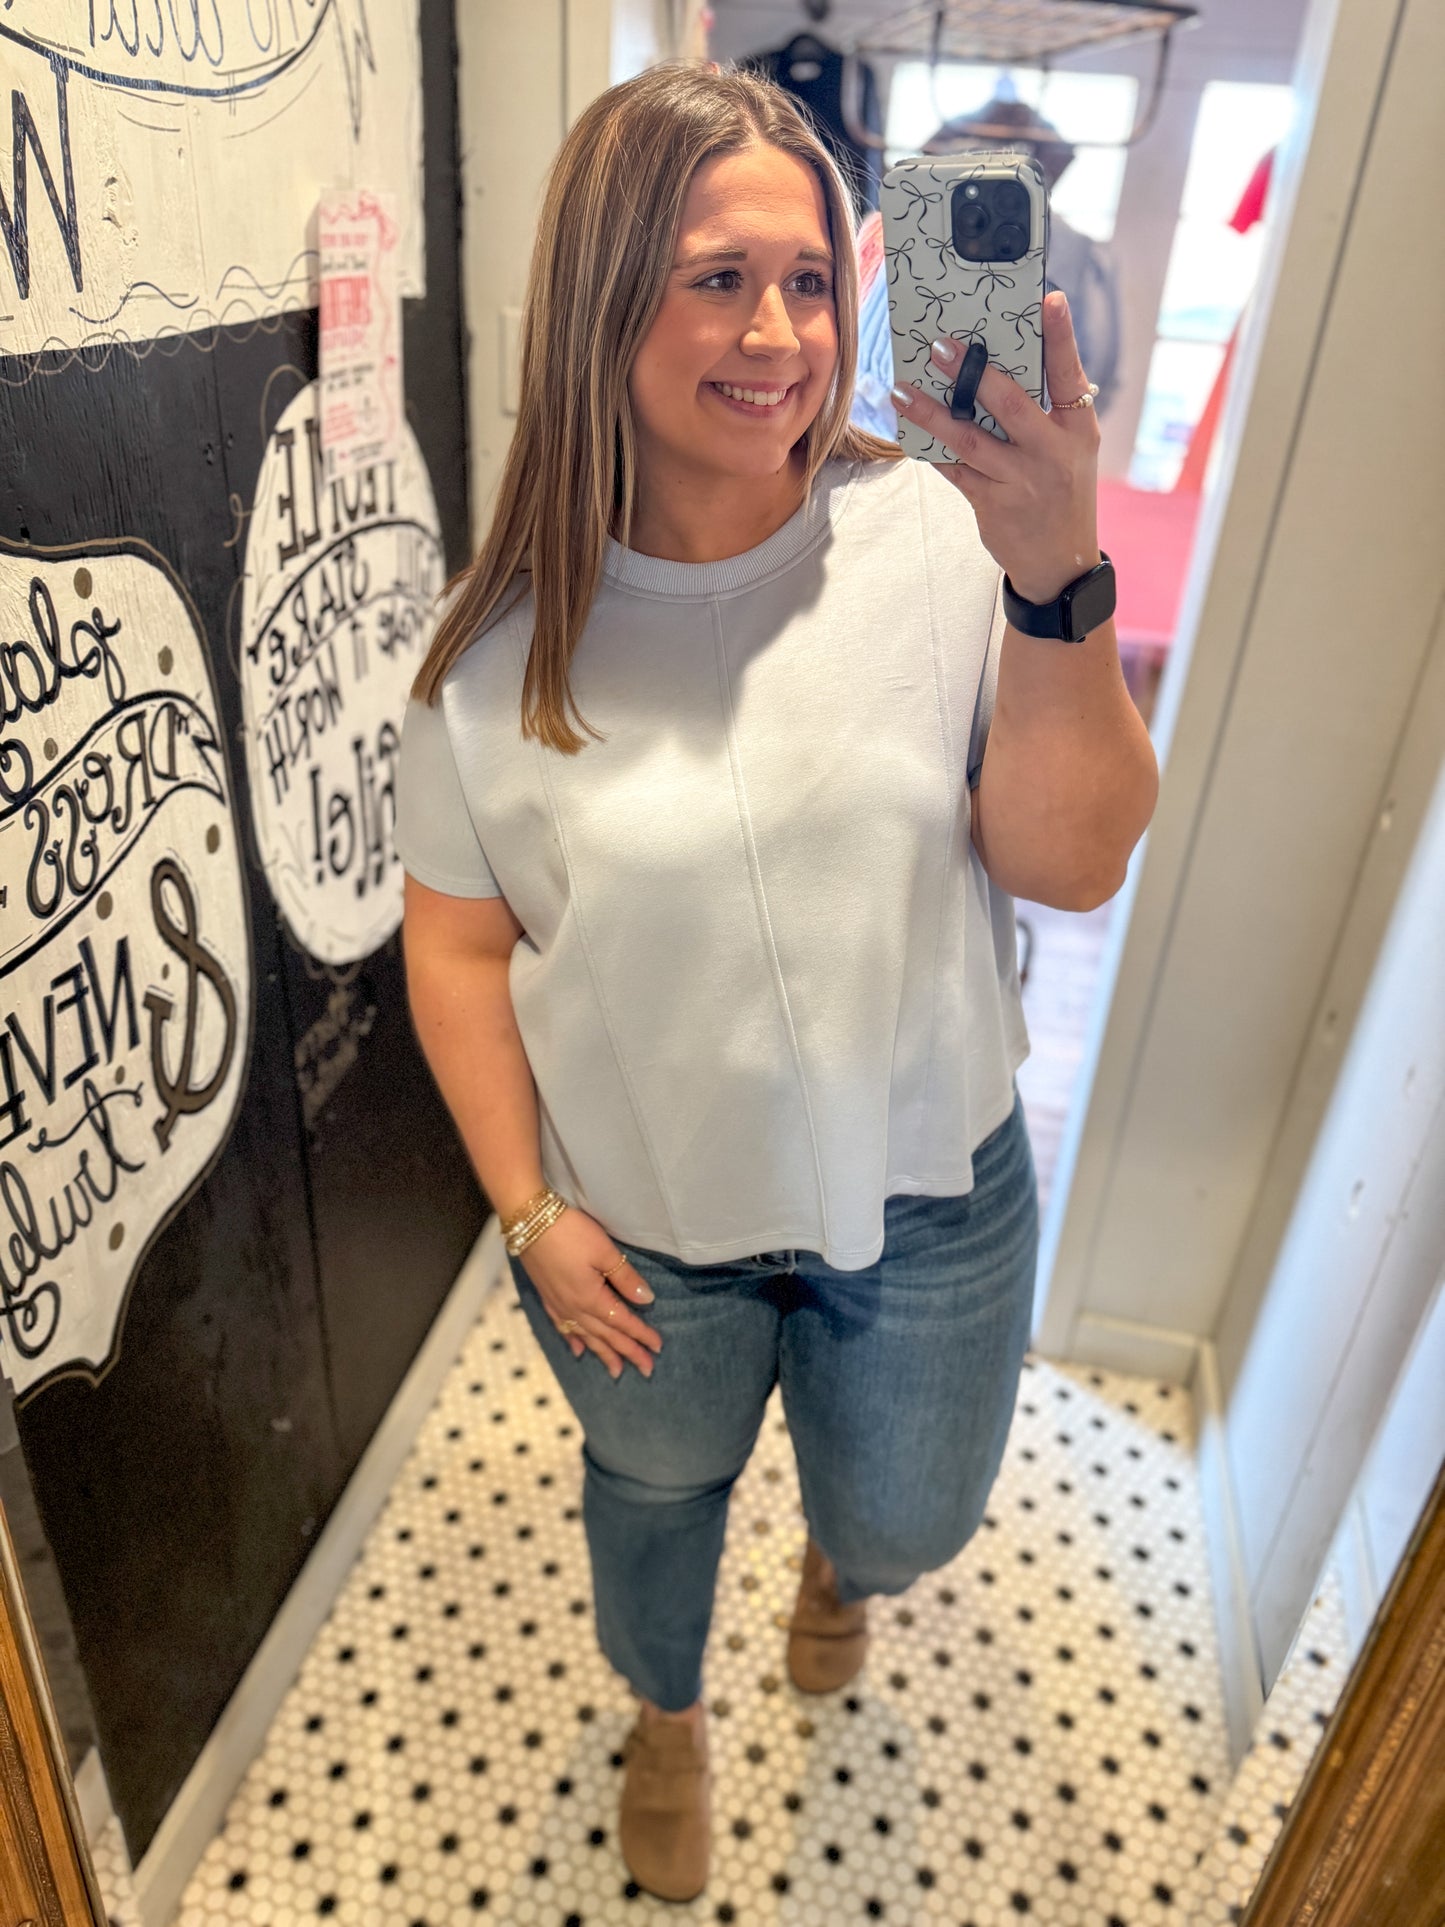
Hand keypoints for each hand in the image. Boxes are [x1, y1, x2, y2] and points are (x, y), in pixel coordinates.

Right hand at [517, 1205, 661, 1379]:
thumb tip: (647, 1300)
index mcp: (591, 1298)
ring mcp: (558, 1305)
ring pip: (586, 1337)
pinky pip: (562, 1327)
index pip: (622, 1322)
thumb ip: (625, 1278)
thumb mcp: (604, 1251)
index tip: (657, 1349)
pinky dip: (573, 1340)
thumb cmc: (570, 1231)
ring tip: (616, 1371)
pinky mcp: (546, 1297)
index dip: (641, 1336)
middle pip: (606, 1336)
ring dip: (603, 1354)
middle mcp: (574, 1308)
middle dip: (627, 1353)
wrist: (529, 1220)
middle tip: (646, 1370)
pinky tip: (579, 1350)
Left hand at [891, 290, 1102, 604]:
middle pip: (1009, 403)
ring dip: (931, 413)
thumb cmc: (1061, 492)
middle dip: (972, 373)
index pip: (1070, 375)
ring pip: (969, 438)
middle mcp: (1051, 453)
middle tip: (940, 346)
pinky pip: (953, 469)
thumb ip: (1046, 411)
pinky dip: (930, 448)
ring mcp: (1020, 480)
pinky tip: (909, 428)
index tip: (1050, 299)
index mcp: (1078, 430)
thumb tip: (997, 366)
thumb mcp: (1071, 449)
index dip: (1061, 337)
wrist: (1060, 563)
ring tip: (902, 390)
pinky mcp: (992, 504)